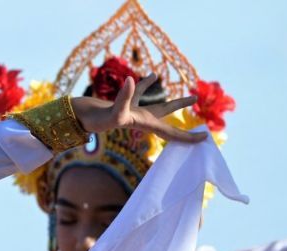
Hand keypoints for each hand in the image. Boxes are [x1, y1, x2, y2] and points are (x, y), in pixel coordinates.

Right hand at [72, 73, 206, 143]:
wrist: (82, 119)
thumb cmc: (98, 120)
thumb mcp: (113, 111)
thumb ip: (124, 97)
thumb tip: (131, 79)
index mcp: (144, 124)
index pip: (171, 133)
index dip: (187, 137)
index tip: (204, 138)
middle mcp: (142, 119)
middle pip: (170, 120)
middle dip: (187, 123)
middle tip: (204, 126)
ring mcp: (134, 112)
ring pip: (158, 106)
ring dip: (173, 101)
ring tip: (191, 95)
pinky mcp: (125, 104)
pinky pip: (139, 93)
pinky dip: (146, 84)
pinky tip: (153, 75)